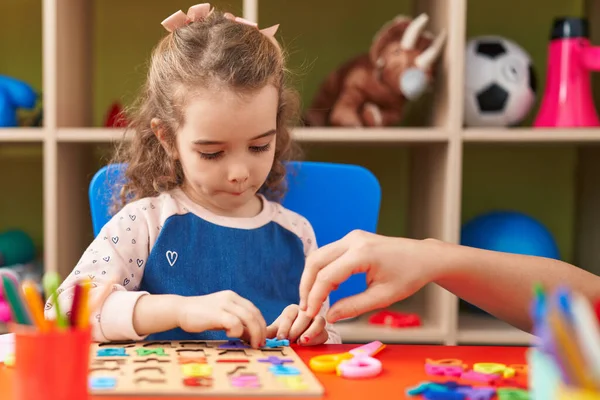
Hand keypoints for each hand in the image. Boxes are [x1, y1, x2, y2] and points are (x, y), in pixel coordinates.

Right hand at [177, 290, 266, 347]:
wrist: (179, 310)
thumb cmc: (201, 317)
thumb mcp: (222, 318)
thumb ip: (236, 324)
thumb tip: (251, 337)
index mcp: (233, 297)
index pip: (254, 310)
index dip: (261, 325)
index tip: (261, 338)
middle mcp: (231, 298)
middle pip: (254, 314)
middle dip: (260, 330)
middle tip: (259, 344)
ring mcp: (224, 304)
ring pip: (248, 317)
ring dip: (254, 333)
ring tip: (251, 344)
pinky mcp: (216, 313)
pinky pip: (235, 322)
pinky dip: (237, 331)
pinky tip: (230, 335)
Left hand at [266, 305, 327, 345]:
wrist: (297, 339)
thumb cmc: (285, 332)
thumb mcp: (276, 331)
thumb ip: (269, 332)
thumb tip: (258, 335)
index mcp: (292, 310)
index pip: (289, 315)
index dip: (285, 326)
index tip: (280, 337)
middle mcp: (306, 312)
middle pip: (304, 316)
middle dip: (296, 329)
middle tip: (290, 340)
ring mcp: (316, 319)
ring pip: (318, 322)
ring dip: (310, 332)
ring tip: (301, 342)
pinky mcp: (323, 330)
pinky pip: (323, 332)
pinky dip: (316, 338)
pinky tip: (308, 343)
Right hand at [299, 230, 444, 322]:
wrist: (424, 257)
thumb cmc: (409, 277)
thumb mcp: (383, 298)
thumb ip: (354, 307)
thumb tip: (329, 316)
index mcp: (362, 254)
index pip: (327, 276)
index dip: (315, 296)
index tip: (311, 314)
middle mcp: (353, 240)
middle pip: (315, 261)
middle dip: (306, 286)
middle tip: (306, 308)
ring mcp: (351, 237)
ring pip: (318, 256)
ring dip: (312, 278)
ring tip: (314, 301)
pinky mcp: (352, 239)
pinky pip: (328, 254)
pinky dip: (322, 271)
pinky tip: (327, 289)